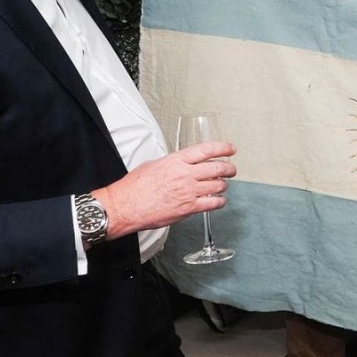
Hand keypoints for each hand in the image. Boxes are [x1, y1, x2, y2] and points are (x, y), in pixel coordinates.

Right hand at [93, 141, 237, 240]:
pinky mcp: (188, 208)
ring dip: (224, 185)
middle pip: (218, 168)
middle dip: (229, 169)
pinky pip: (213, 204)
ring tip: (223, 186)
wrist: (124, 206)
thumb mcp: (154, 165)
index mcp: (176, 161)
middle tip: (232, 170)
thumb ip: (173, 163)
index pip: (207, 150)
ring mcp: (188, 192)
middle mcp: (185, 175)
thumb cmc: (134, 187)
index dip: (223, 148)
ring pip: (218, 186)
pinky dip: (220, 201)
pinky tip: (219, 201)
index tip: (231, 149)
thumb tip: (182, 164)